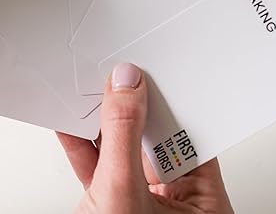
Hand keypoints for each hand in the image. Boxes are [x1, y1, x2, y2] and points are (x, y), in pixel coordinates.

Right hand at [58, 63, 233, 213]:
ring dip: (102, 125)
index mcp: (204, 204)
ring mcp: (142, 204)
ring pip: (124, 151)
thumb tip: (127, 87)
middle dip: (131, 109)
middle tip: (115, 80)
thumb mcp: (122, 194)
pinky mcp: (112, 206)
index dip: (168, 101)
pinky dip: (83, 147)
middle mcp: (176, 203)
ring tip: (90, 95)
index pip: (190, 135)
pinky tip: (72, 124)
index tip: (145, 75)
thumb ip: (125, 136)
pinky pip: (99, 167)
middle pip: (155, 139)